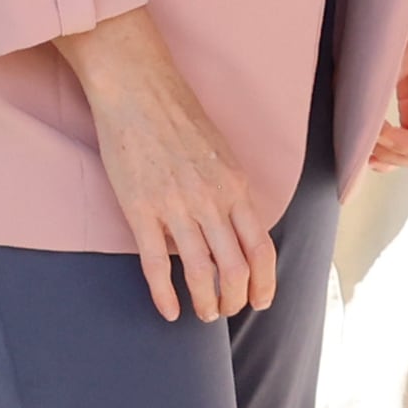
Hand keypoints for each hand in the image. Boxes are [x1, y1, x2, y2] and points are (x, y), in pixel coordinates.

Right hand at [52, 7, 275, 322]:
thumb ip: (230, 190)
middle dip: (237, 297)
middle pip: (237, 265)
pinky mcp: (140, 211)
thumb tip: (236, 225)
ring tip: (206, 316)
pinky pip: (155, 264)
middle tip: (230, 312)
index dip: (266, 280)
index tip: (262, 300)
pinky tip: (168, 312)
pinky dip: (164, 294)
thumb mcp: (221, 153)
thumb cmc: (181, 120)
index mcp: (237, 186)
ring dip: (206, 301)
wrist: (141, 92)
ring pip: (200, 270)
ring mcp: (177, 207)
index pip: (263, 246)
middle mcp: (213, 201)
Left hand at [369, 0, 407, 171]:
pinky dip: (388, 140)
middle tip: (361, 147)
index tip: (377, 137)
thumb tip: (351, 117)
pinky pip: (407, 133)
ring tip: (360, 148)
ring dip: (391, 153)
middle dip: (395, 154)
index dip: (405, 145)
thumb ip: (382, 86)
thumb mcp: (403, 50)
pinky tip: (366, 136)